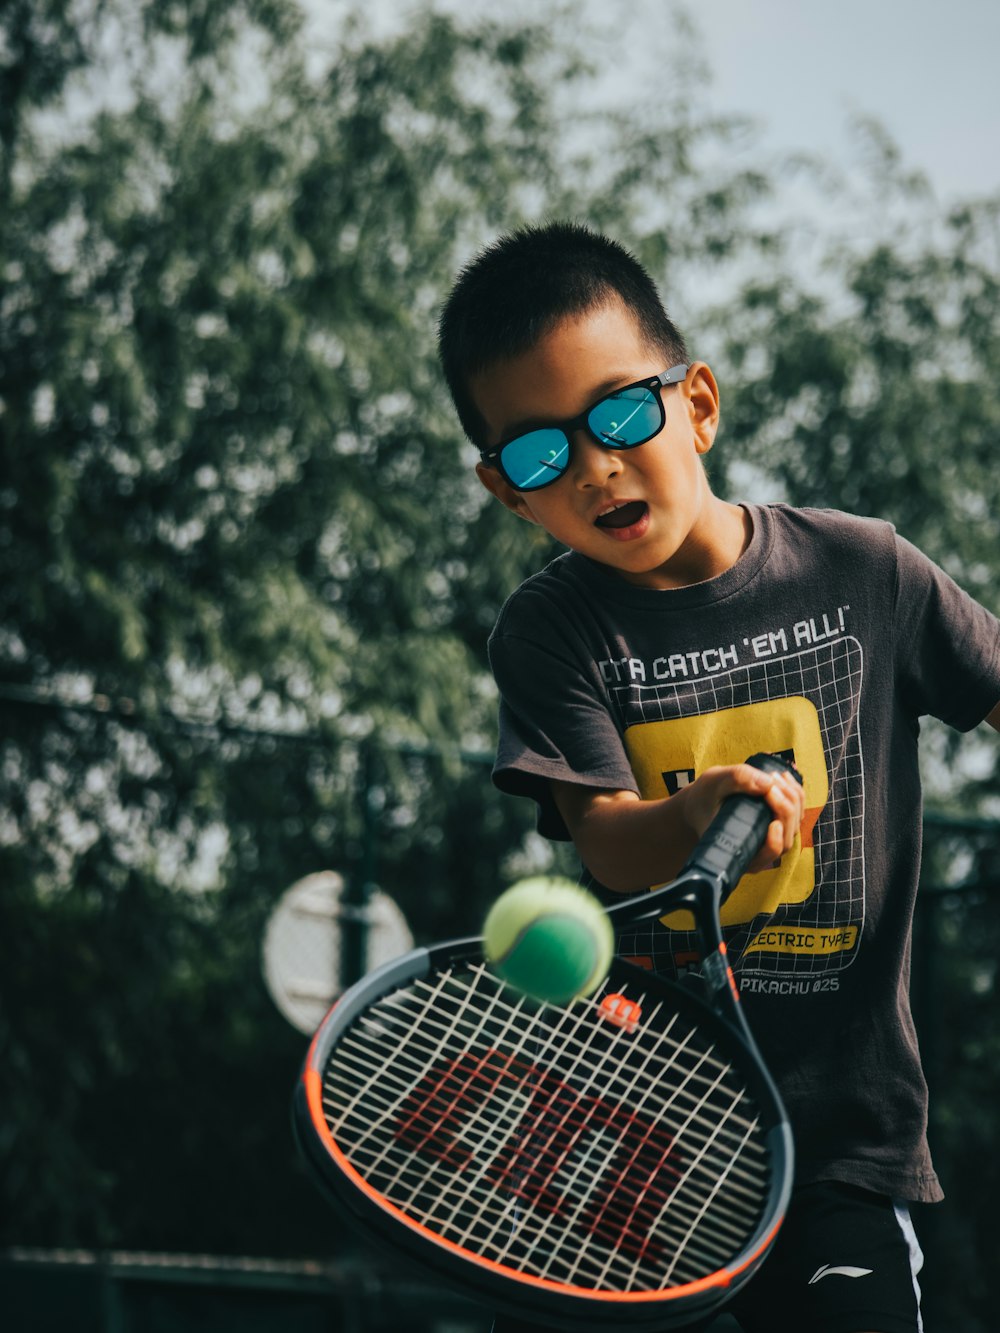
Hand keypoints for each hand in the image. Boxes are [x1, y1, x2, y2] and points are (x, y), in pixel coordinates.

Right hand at [676, 762, 804, 873]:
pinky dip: (795, 794)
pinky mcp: (777, 825)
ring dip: (792, 797)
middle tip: (771, 781)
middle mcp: (759, 851)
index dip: (775, 842)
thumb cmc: (703, 798)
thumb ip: (736, 779)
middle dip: (785, 807)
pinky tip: (783, 777)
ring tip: (775, 776)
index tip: (773, 823)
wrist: (699, 803)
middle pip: (786, 836)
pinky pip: (796, 813)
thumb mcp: (713, 783)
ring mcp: (770, 838)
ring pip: (795, 824)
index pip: (768, 855)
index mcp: (741, 851)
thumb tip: (768, 783)